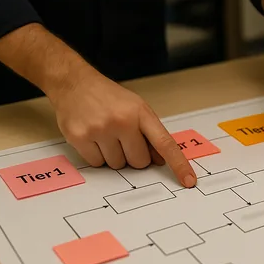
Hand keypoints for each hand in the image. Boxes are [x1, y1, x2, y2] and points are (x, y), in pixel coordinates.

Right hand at [48, 68, 195, 186]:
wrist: (74, 82)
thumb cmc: (109, 97)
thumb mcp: (137, 108)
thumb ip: (151, 133)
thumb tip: (161, 161)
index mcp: (140, 113)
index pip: (165, 144)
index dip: (179, 165)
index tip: (189, 181)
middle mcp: (122, 121)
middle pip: (139, 162)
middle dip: (134, 156)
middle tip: (123, 138)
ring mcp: (99, 129)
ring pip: (117, 165)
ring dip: (114, 156)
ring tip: (106, 134)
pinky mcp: (79, 137)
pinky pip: (97, 164)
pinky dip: (97, 156)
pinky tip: (93, 137)